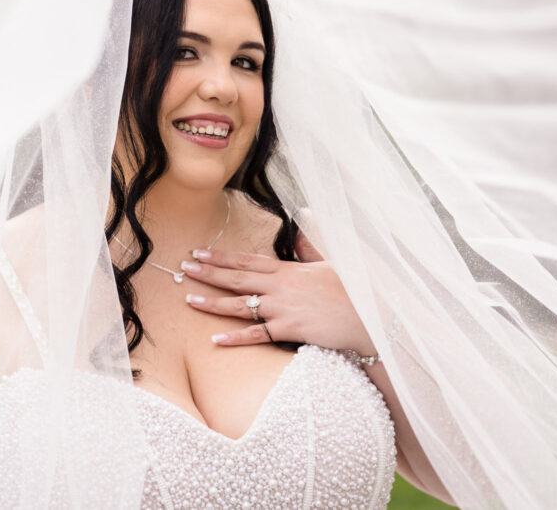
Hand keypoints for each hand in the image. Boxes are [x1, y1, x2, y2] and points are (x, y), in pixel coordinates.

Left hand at [180, 232, 375, 355]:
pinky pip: (257, 335)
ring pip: (241, 305)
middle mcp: (281, 287)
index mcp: (289, 269)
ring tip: (189, 300)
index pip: (248, 260)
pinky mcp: (290, 330)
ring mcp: (284, 308)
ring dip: (213, 303)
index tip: (200, 253)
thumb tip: (304, 218)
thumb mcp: (330, 261)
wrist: (372, 316)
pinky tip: (215, 339)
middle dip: (208, 273)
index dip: (222, 257)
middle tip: (184, 268)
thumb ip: (310, 245)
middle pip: (237, 278)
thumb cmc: (354, 289)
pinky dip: (235, 338)